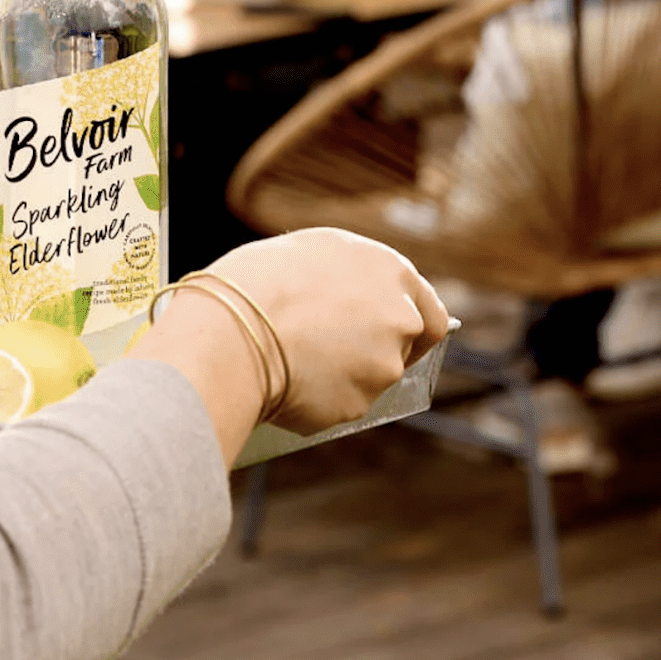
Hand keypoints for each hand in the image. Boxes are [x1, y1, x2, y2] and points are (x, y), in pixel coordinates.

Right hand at [208, 228, 449, 434]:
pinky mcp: (362, 403)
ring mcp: (384, 363)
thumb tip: (349, 301)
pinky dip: (320, 396)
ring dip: (342, 374)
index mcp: (389, 269)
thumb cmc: (254, 281)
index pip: (429, 310)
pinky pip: (342, 403)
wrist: (231, 328)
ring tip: (290, 356)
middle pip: (404, 346)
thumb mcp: (308, 255)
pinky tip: (285, 378)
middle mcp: (399, 315)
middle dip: (375, 352)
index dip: (412, 328)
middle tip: (332, 350)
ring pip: (370, 377)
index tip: (393, 338)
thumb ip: (346, 278)